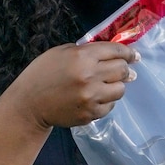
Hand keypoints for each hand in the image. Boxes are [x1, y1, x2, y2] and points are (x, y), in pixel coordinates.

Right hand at [7, 41, 139, 128]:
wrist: (30, 104)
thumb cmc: (43, 73)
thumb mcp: (62, 52)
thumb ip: (87, 50)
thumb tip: (112, 54)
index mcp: (83, 57)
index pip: (116, 51)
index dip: (129, 53)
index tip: (134, 56)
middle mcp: (90, 76)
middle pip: (122, 70)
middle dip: (124, 68)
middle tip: (124, 70)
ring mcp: (91, 97)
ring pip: (120, 89)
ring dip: (116, 86)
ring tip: (108, 85)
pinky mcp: (91, 114)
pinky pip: (110, 106)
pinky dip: (107, 101)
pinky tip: (97, 97)